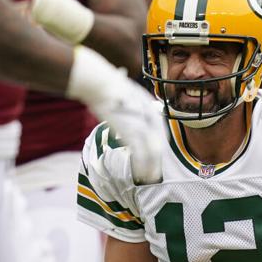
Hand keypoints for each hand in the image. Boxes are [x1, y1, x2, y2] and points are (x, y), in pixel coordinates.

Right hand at [66, 47, 164, 184]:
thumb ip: (131, 106)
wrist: (102, 83)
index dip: (159, 146)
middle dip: (158, 160)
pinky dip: (142, 165)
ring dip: (152, 167)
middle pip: (159, 144)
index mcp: (151, 108)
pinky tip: (141, 174)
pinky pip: (140, 154)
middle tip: (155, 173)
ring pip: (153, 152)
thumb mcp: (126, 95)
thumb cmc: (110, 88)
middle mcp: (150, 117)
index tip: (156, 157)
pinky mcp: (131, 132)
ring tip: (150, 178)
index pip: (160, 132)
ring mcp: (142, 125)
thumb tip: (126, 111)